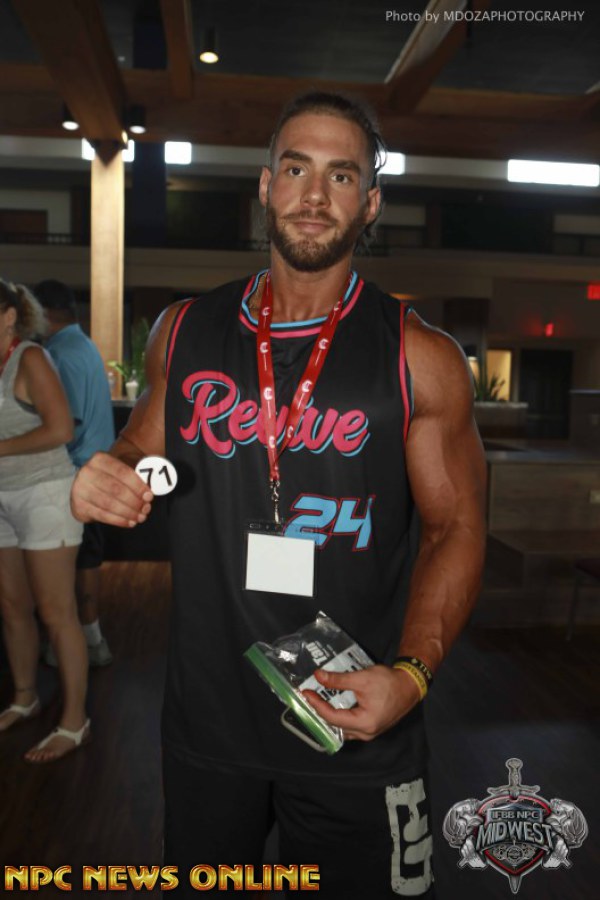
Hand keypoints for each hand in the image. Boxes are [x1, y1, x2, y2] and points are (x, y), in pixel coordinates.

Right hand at [70, 451, 153, 527]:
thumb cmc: (113, 476)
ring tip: (140, 517)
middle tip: (146, 509)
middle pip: (115, 489)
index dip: (138, 486)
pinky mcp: (78, 505)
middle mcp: (86, 472)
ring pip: (108, 504)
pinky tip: (129, 522)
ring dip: (128, 513)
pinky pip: (101, 515)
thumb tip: (149, 494)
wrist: (92, 483)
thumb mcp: (123, 469)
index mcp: (100, 459)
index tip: (149, 496)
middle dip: (134, 501)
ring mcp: (80, 489)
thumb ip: (136, 477)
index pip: (122, 472)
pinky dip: (118, 520)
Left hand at [302, 664, 421, 741]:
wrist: (409, 685)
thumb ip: (338, 679)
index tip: (306, 692)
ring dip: (328, 715)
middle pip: (336, 726)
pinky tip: (332, 705)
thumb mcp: (362, 678)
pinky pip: (350, 726)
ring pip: (342, 728)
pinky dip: (339, 716)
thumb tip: (318, 676)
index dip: (317, 705)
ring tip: (317, 701)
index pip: (333, 717)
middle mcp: (366, 733)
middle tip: (308, 697)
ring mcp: (369, 733)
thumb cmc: (388, 682)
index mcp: (364, 723)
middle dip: (320, 711)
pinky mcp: (371, 728)